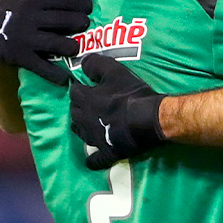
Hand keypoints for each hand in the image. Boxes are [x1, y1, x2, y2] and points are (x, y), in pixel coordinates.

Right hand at [0, 0, 91, 85]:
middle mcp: (31, 18)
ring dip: (72, 47)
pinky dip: (56, 75)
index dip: (81, 4)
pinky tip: (65, 78)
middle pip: (64, 20)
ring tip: (76, 49)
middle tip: (86, 26)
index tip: (89, 8)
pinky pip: (43, 67)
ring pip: (57, 43)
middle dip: (80, 23)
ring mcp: (26, 38)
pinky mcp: (21, 56)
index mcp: (34, 1)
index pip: (64, 0)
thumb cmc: (14, 11)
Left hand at [73, 54, 167, 168]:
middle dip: (79, 109)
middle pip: (74, 114)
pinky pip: (95, 160)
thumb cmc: (131, 93)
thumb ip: (95, 64)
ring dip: (83, 129)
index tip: (87, 88)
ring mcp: (94, 139)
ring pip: (81, 134)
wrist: (149, 118)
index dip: (80, 89)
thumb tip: (82, 62)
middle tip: (89, 106)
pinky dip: (93, 160)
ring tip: (91, 125)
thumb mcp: (114, 71)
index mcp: (85, 100)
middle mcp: (84, 120)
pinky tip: (94, 158)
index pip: (74, 93)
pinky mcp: (107, 153)